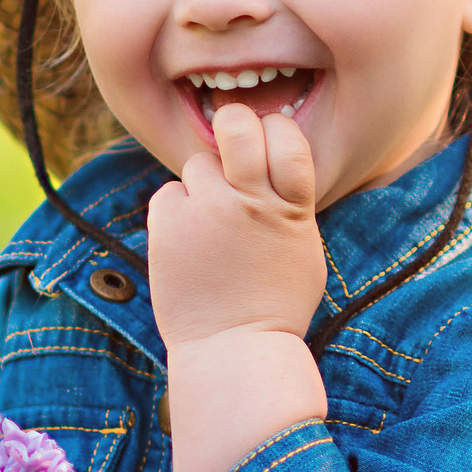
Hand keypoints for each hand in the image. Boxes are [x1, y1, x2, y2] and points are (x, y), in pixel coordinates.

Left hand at [148, 102, 324, 350]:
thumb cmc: (275, 302)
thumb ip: (289, 203)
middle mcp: (250, 201)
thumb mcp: (302, 248)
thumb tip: (269, 163)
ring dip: (204, 184)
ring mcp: (207, 212)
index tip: (270, 140)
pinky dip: (176, 211)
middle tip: (230, 137)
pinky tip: (189, 242)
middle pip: (237, 126)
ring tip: (211, 225)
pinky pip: (169, 194)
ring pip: (198, 163)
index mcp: (291, 207)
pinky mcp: (168, 227)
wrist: (235, 348)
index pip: (287, 136)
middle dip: (232, 122)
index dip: (276, 129)